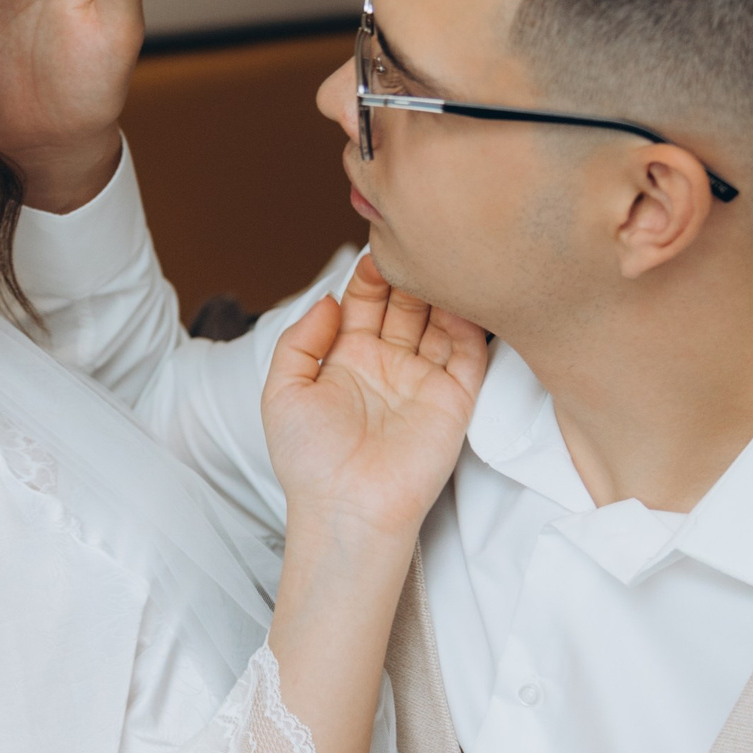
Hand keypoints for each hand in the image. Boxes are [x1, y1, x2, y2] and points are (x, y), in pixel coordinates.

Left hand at [262, 253, 488, 550]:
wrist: (346, 509)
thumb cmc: (309, 461)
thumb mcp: (282, 391)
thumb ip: (300, 340)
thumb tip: (328, 299)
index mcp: (348, 358)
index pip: (366, 300)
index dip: (370, 272)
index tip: (376, 246)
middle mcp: (388, 364)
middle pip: (406, 302)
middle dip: (409, 271)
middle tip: (413, 243)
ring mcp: (423, 379)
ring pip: (439, 319)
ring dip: (440, 289)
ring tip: (439, 257)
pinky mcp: (455, 399)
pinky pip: (468, 352)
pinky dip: (470, 321)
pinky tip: (464, 292)